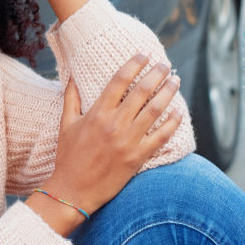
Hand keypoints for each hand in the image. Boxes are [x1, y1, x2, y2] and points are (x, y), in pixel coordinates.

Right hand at [43, 54, 182, 218]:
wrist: (74, 190)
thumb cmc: (68, 157)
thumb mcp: (65, 124)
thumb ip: (71, 98)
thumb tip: (72, 76)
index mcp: (97, 113)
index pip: (119, 80)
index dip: (134, 64)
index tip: (144, 54)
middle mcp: (115, 124)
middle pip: (141, 91)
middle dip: (156, 73)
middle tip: (165, 64)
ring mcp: (128, 141)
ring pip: (155, 110)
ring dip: (168, 92)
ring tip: (175, 81)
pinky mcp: (138, 157)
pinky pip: (161, 137)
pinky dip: (172, 123)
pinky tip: (179, 112)